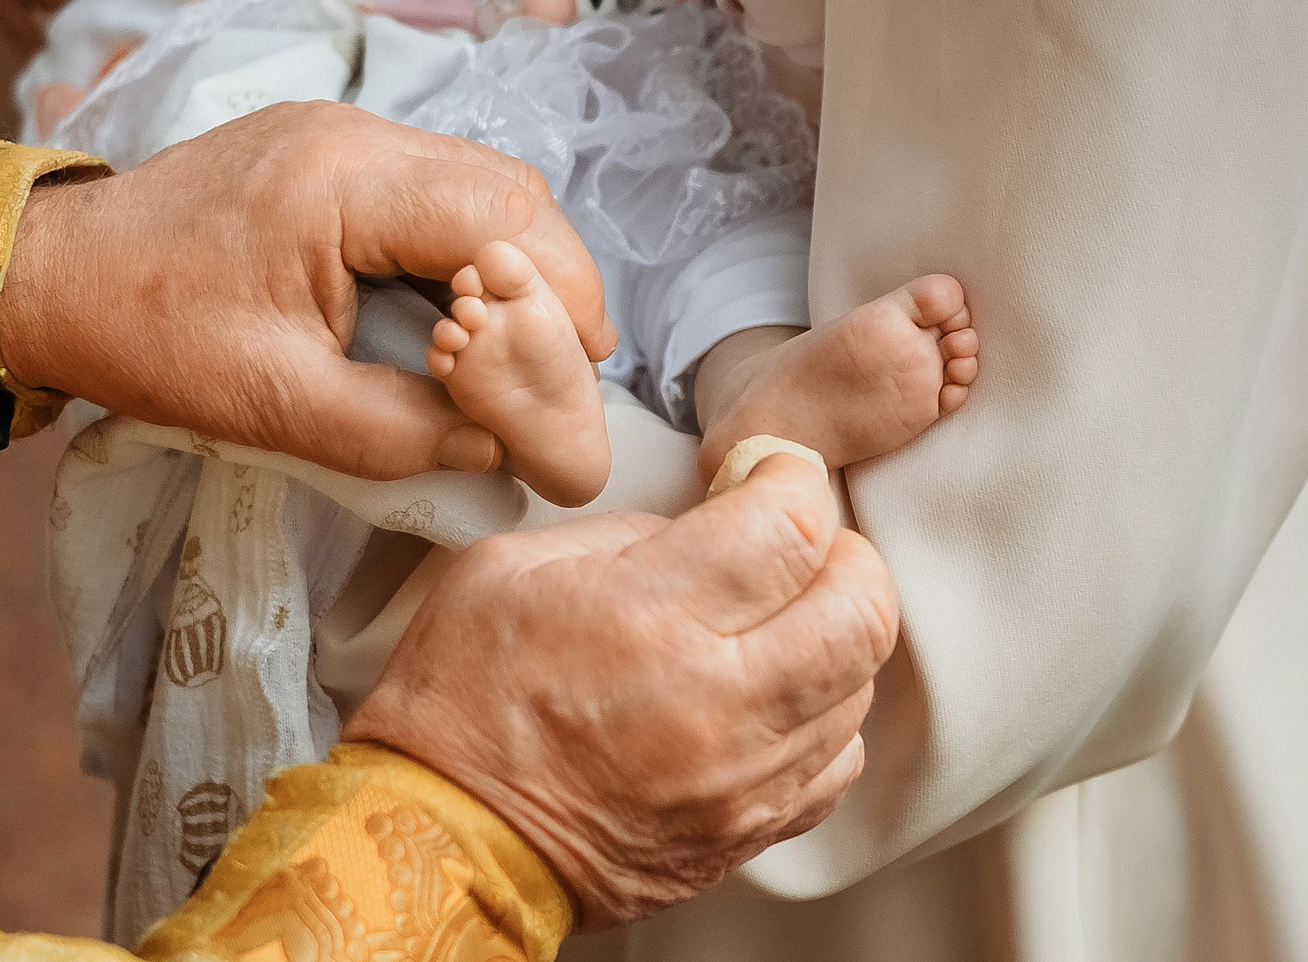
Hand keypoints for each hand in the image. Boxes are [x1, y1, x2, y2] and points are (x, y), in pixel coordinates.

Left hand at [0, 102, 617, 481]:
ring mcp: (336, 133)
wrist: (47, 275)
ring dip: (508, 263)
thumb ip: (400, 431)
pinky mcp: (321, 152)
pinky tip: (452, 314)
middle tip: (561, 367)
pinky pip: (426, 187)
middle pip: (504, 188)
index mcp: (341, 182)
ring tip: (513, 349)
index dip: (561, 293)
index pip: (501, 218)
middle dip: (551, 278)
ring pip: (473, 182)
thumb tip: (498, 450)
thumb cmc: (147, 336)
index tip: (580, 369)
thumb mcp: (274, 406)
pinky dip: (459, 249)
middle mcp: (352, 134)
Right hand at [347, 455, 895, 925]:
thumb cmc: (460, 698)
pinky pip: (837, 762)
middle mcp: (713, 702)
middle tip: (800, 542)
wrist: (447, 834)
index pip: (789, 526)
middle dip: (844, 554)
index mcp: (645, 618)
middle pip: (860, 608)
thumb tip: (711, 520)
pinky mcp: (748, 830)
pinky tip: (772, 695)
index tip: (773, 473)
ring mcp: (740, 778)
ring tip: (777, 619)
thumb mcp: (510, 566)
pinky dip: (822, 716)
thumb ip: (626, 530)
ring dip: (832, 634)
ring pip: (860, 685)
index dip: (794, 478)